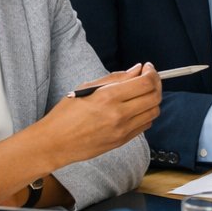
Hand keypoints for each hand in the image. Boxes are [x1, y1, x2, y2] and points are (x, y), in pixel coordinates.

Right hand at [45, 63, 161, 164]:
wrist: (54, 143)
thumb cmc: (66, 114)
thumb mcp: (86, 88)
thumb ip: (115, 78)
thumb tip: (137, 70)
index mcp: (108, 97)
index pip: (145, 82)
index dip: (152, 72)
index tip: (148, 67)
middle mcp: (119, 114)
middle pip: (154, 96)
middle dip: (156, 83)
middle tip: (149, 77)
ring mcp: (122, 130)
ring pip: (154, 111)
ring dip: (153, 99)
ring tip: (143, 92)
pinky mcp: (123, 141)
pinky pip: (145, 124)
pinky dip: (146, 113)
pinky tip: (137, 107)